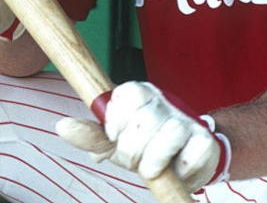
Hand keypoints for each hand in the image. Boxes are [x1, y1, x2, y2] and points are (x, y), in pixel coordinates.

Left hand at [56, 82, 230, 192]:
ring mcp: (186, 119)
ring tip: (152, 167)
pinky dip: (178, 171)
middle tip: (133, 160)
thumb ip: (91, 134)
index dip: (116, 121)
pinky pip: (188, 157)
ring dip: (153, 162)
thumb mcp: (115, 141)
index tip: (115, 135)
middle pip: (143, 120)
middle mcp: (164, 101)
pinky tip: (175, 168)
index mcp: (141, 94)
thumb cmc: (145, 146)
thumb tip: (62, 127)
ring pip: (168, 135)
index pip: (126, 94)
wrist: (185, 159)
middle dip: (131, 151)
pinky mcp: (205, 141)